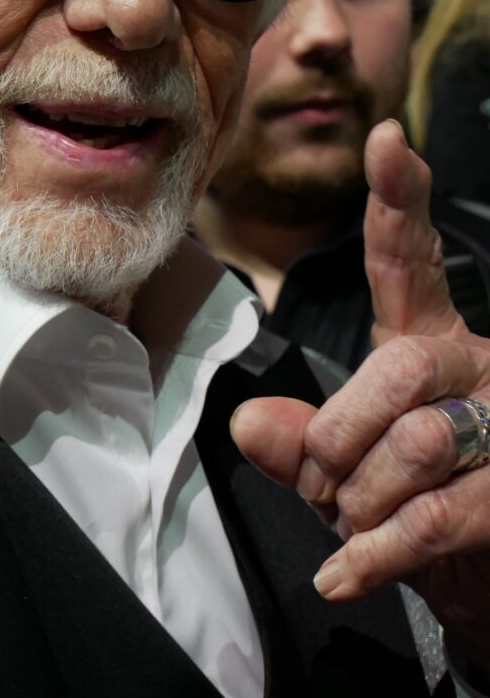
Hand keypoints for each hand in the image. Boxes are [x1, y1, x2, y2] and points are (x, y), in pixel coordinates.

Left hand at [231, 119, 489, 671]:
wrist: (479, 575)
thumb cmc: (404, 496)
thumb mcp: (338, 467)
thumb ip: (295, 440)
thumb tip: (248, 422)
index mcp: (427, 338)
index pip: (409, 260)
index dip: (398, 200)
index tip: (386, 138)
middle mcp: (475, 367)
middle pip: (397, 367)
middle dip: (337, 436)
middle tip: (319, 483)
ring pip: (418, 443)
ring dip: (359, 502)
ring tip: (350, 526)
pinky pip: (437, 518)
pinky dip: (376, 554)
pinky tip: (342, 575)